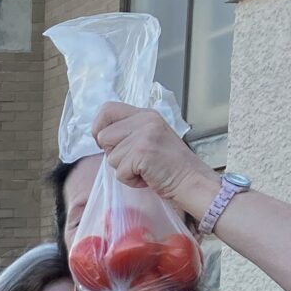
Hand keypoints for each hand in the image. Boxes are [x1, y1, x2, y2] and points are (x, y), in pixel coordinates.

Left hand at [91, 102, 216, 221]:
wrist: (191, 179)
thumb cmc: (168, 165)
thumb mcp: (149, 138)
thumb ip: (129, 132)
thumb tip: (100, 136)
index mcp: (144, 114)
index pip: (107, 109)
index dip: (99, 128)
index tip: (107, 143)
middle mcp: (144, 120)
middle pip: (104, 136)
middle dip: (113, 154)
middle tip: (135, 160)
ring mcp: (144, 135)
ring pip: (110, 157)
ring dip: (124, 169)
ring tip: (144, 168)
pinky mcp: (142, 152)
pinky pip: (120, 173)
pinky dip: (131, 181)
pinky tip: (147, 176)